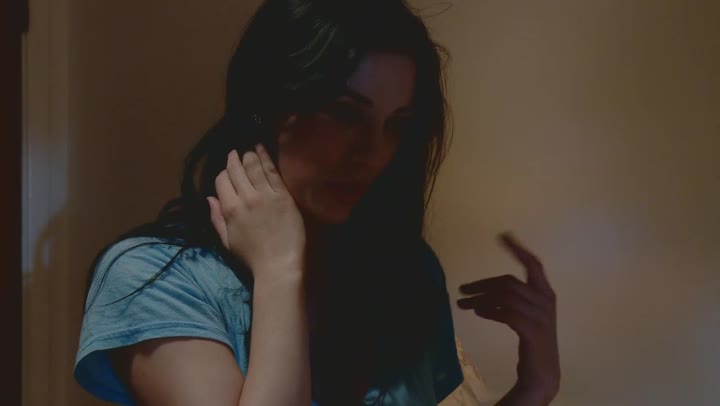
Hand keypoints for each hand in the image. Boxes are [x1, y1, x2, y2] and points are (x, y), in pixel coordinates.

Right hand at [207, 144, 306, 277]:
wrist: (279, 265)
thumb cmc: (252, 257)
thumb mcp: (227, 241)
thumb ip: (216, 218)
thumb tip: (209, 198)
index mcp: (230, 210)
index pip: (221, 181)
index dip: (223, 174)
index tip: (227, 171)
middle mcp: (246, 199)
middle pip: (236, 170)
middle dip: (234, 159)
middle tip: (236, 152)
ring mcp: (265, 196)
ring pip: (253, 167)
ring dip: (249, 155)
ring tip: (248, 148)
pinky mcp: (283, 196)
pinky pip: (272, 172)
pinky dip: (266, 158)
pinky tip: (262, 149)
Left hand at [457, 233, 559, 403]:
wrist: (543, 373)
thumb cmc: (532, 341)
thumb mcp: (524, 315)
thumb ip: (510, 299)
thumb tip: (480, 292)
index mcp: (546, 293)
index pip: (533, 264)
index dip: (518, 249)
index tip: (503, 235)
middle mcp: (546, 301)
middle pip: (509, 282)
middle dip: (482, 284)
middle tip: (462, 289)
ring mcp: (541, 316)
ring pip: (504, 297)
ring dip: (480, 298)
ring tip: (464, 304)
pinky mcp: (533, 331)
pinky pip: (506, 313)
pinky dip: (489, 311)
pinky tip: (479, 312)